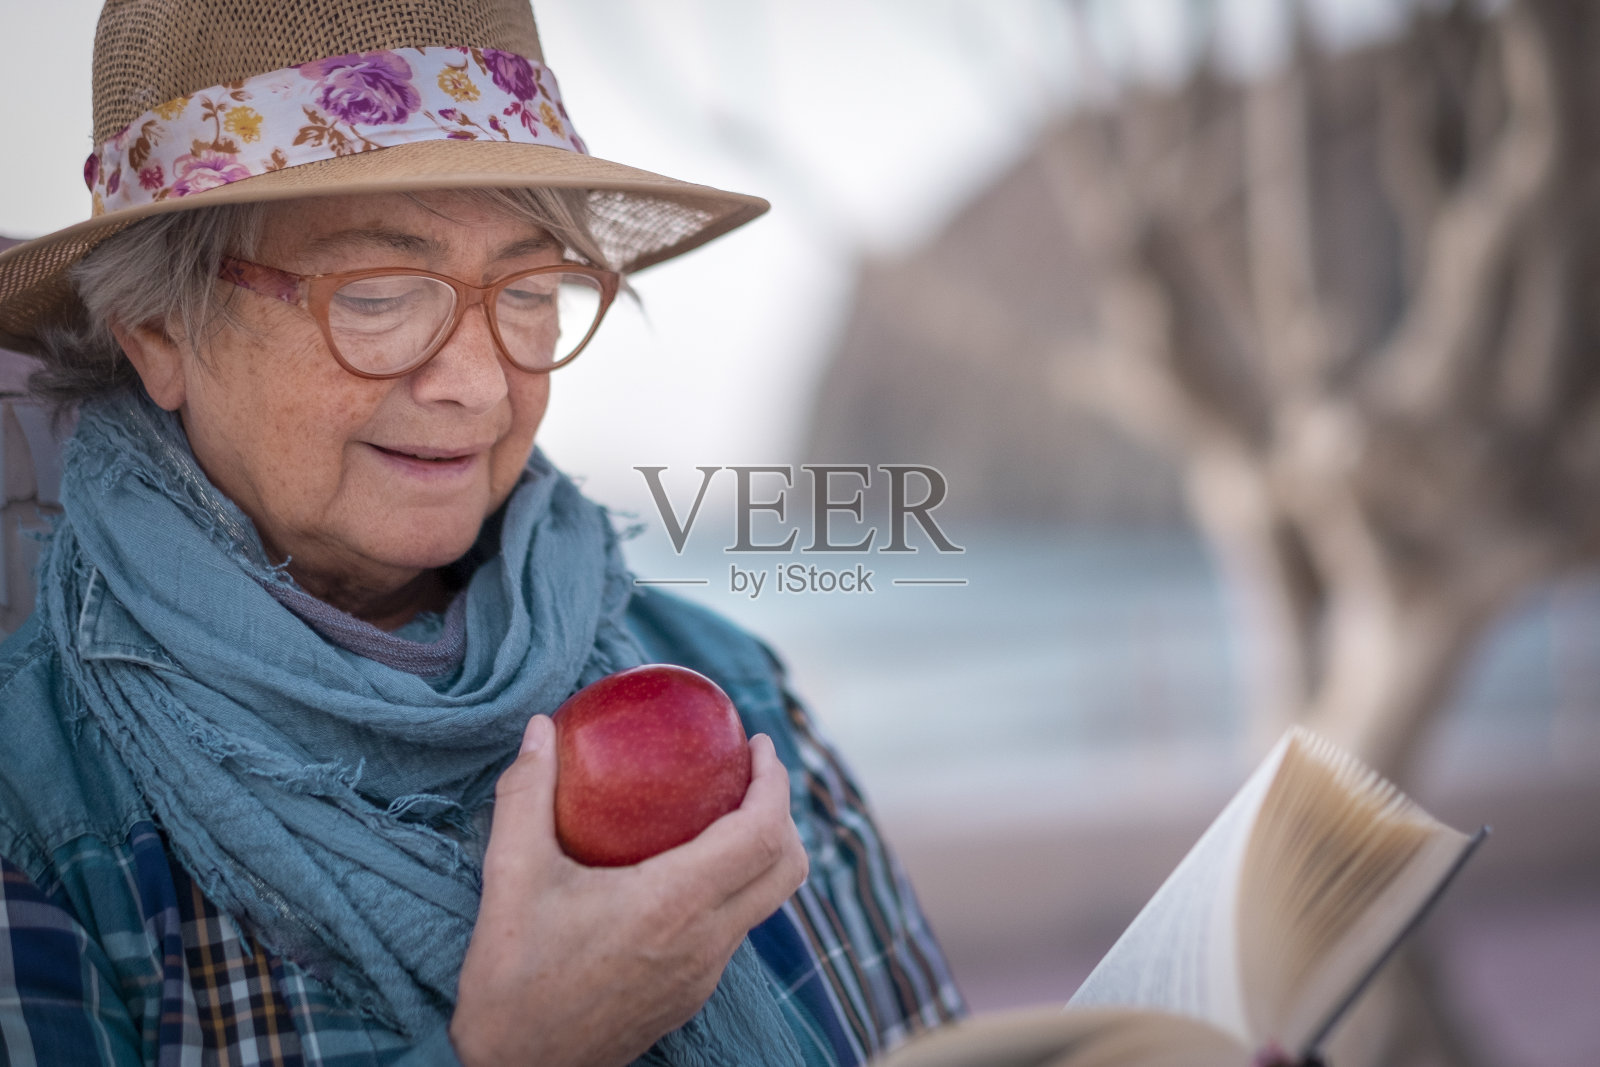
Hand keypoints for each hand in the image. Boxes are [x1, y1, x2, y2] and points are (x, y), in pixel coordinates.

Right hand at [449, 714, 807, 1066]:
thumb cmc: (511, 979)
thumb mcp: (510, 877)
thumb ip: (525, 795)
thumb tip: (542, 728)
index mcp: (673, 906)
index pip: (763, 835)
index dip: (774, 783)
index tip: (756, 746)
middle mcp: (705, 942)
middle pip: (788, 869)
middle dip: (781, 811)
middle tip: (748, 772)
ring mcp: (704, 975)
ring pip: (766, 902)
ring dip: (760, 850)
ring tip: (719, 811)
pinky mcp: (692, 994)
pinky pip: (735, 928)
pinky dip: (732, 886)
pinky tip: (684, 866)